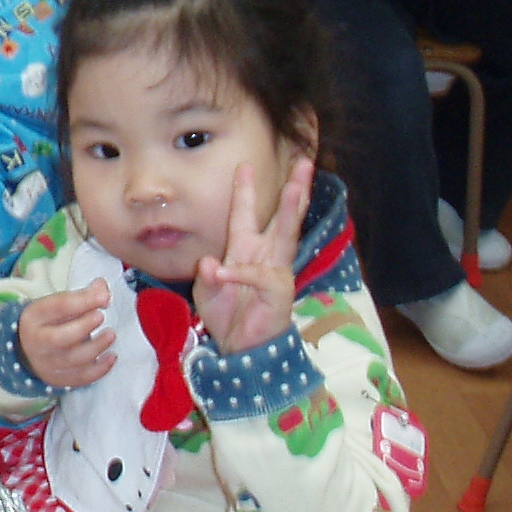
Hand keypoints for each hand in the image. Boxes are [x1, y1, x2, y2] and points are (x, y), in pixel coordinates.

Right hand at [18, 281, 115, 389]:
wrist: (27, 351)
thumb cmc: (49, 323)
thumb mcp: (57, 305)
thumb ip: (82, 296)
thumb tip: (103, 289)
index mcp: (34, 317)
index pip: (57, 308)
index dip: (83, 301)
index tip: (103, 297)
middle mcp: (36, 343)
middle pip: (60, 338)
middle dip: (85, 326)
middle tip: (101, 316)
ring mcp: (46, 364)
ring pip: (73, 360)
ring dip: (97, 346)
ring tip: (111, 335)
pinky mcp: (58, 379)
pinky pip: (81, 378)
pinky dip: (100, 369)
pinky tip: (111, 356)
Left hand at [193, 157, 314, 353]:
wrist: (239, 348)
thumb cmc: (227, 315)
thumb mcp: (207, 292)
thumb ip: (208, 276)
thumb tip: (212, 263)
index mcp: (244, 250)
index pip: (245, 215)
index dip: (244, 191)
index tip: (244, 166)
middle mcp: (264, 255)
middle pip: (281, 217)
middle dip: (293, 190)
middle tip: (304, 163)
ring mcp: (276, 271)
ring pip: (287, 234)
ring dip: (292, 210)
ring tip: (299, 187)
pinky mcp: (279, 290)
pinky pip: (259, 275)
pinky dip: (240, 274)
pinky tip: (224, 274)